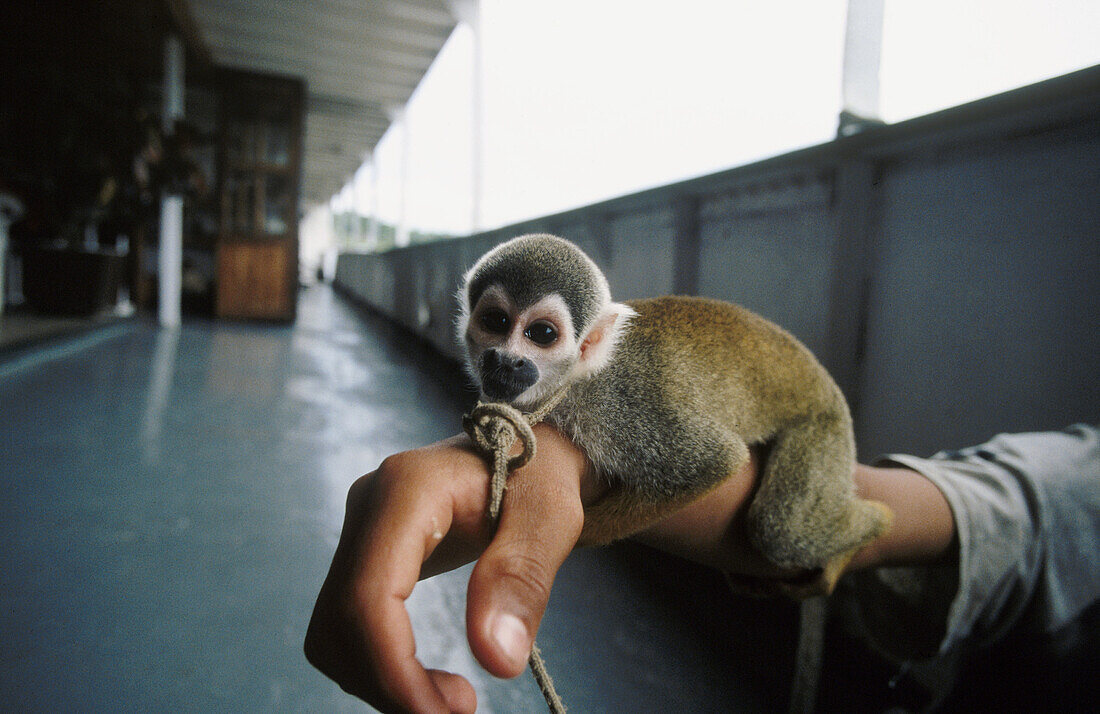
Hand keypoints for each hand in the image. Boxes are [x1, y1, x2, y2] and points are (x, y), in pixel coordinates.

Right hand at [303, 425, 591, 713]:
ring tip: (447, 698)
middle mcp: (367, 506)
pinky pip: (346, 624)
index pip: (370, 596)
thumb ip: (522, 580)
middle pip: (342, 621)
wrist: (525, 449)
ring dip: (379, 680)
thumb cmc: (540, 476)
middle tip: (457, 710)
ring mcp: (359, 530)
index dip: (395, 670)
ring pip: (333, 630)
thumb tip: (496, 661)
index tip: (449, 711)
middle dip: (389, 684)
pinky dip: (377, 664)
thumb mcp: (550, 519)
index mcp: (407, 490)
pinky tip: (423, 676)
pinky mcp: (363, 554)